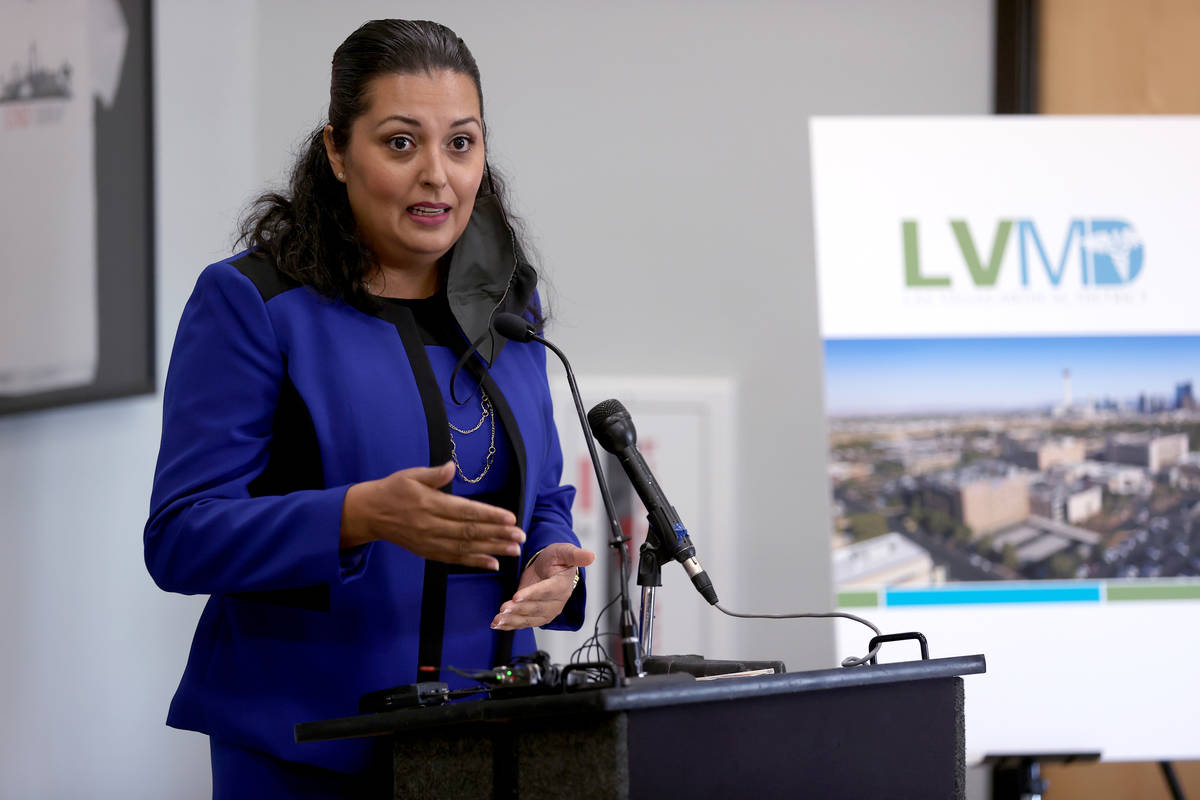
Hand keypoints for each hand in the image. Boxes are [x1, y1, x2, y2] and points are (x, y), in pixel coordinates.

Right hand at [340, 462, 525, 570]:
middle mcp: (431, 526)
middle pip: (470, 532)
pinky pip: (454, 559)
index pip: (466, 511)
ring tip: (514, 550)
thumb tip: (451, 466)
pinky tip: (493, 563)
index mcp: (430, 504)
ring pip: (465, 548)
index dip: (489, 515)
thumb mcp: (410, 475)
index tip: (510, 518)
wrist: (368, 514)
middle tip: (520, 536)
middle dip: (498, 534)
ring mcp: (429, 542)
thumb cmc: (393, 490)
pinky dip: (474, 562)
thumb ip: (433, 474)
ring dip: (492, 550)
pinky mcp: (427, 552)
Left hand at [491, 542, 594, 629]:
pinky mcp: (535, 616)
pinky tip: (498, 625)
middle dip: (519, 609)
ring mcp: (546, 611)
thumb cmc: (556, 559)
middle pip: (536, 608)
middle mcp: (556, 602)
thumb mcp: (564, 551)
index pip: (547, 591)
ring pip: (528, 618)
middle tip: (504, 608)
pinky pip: (523, 622)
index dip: (532, 594)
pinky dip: (509, 625)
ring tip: (498, 619)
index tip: (517, 596)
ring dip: (512, 620)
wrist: (549, 568)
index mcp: (562, 585)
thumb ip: (575, 554)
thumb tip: (591, 556)